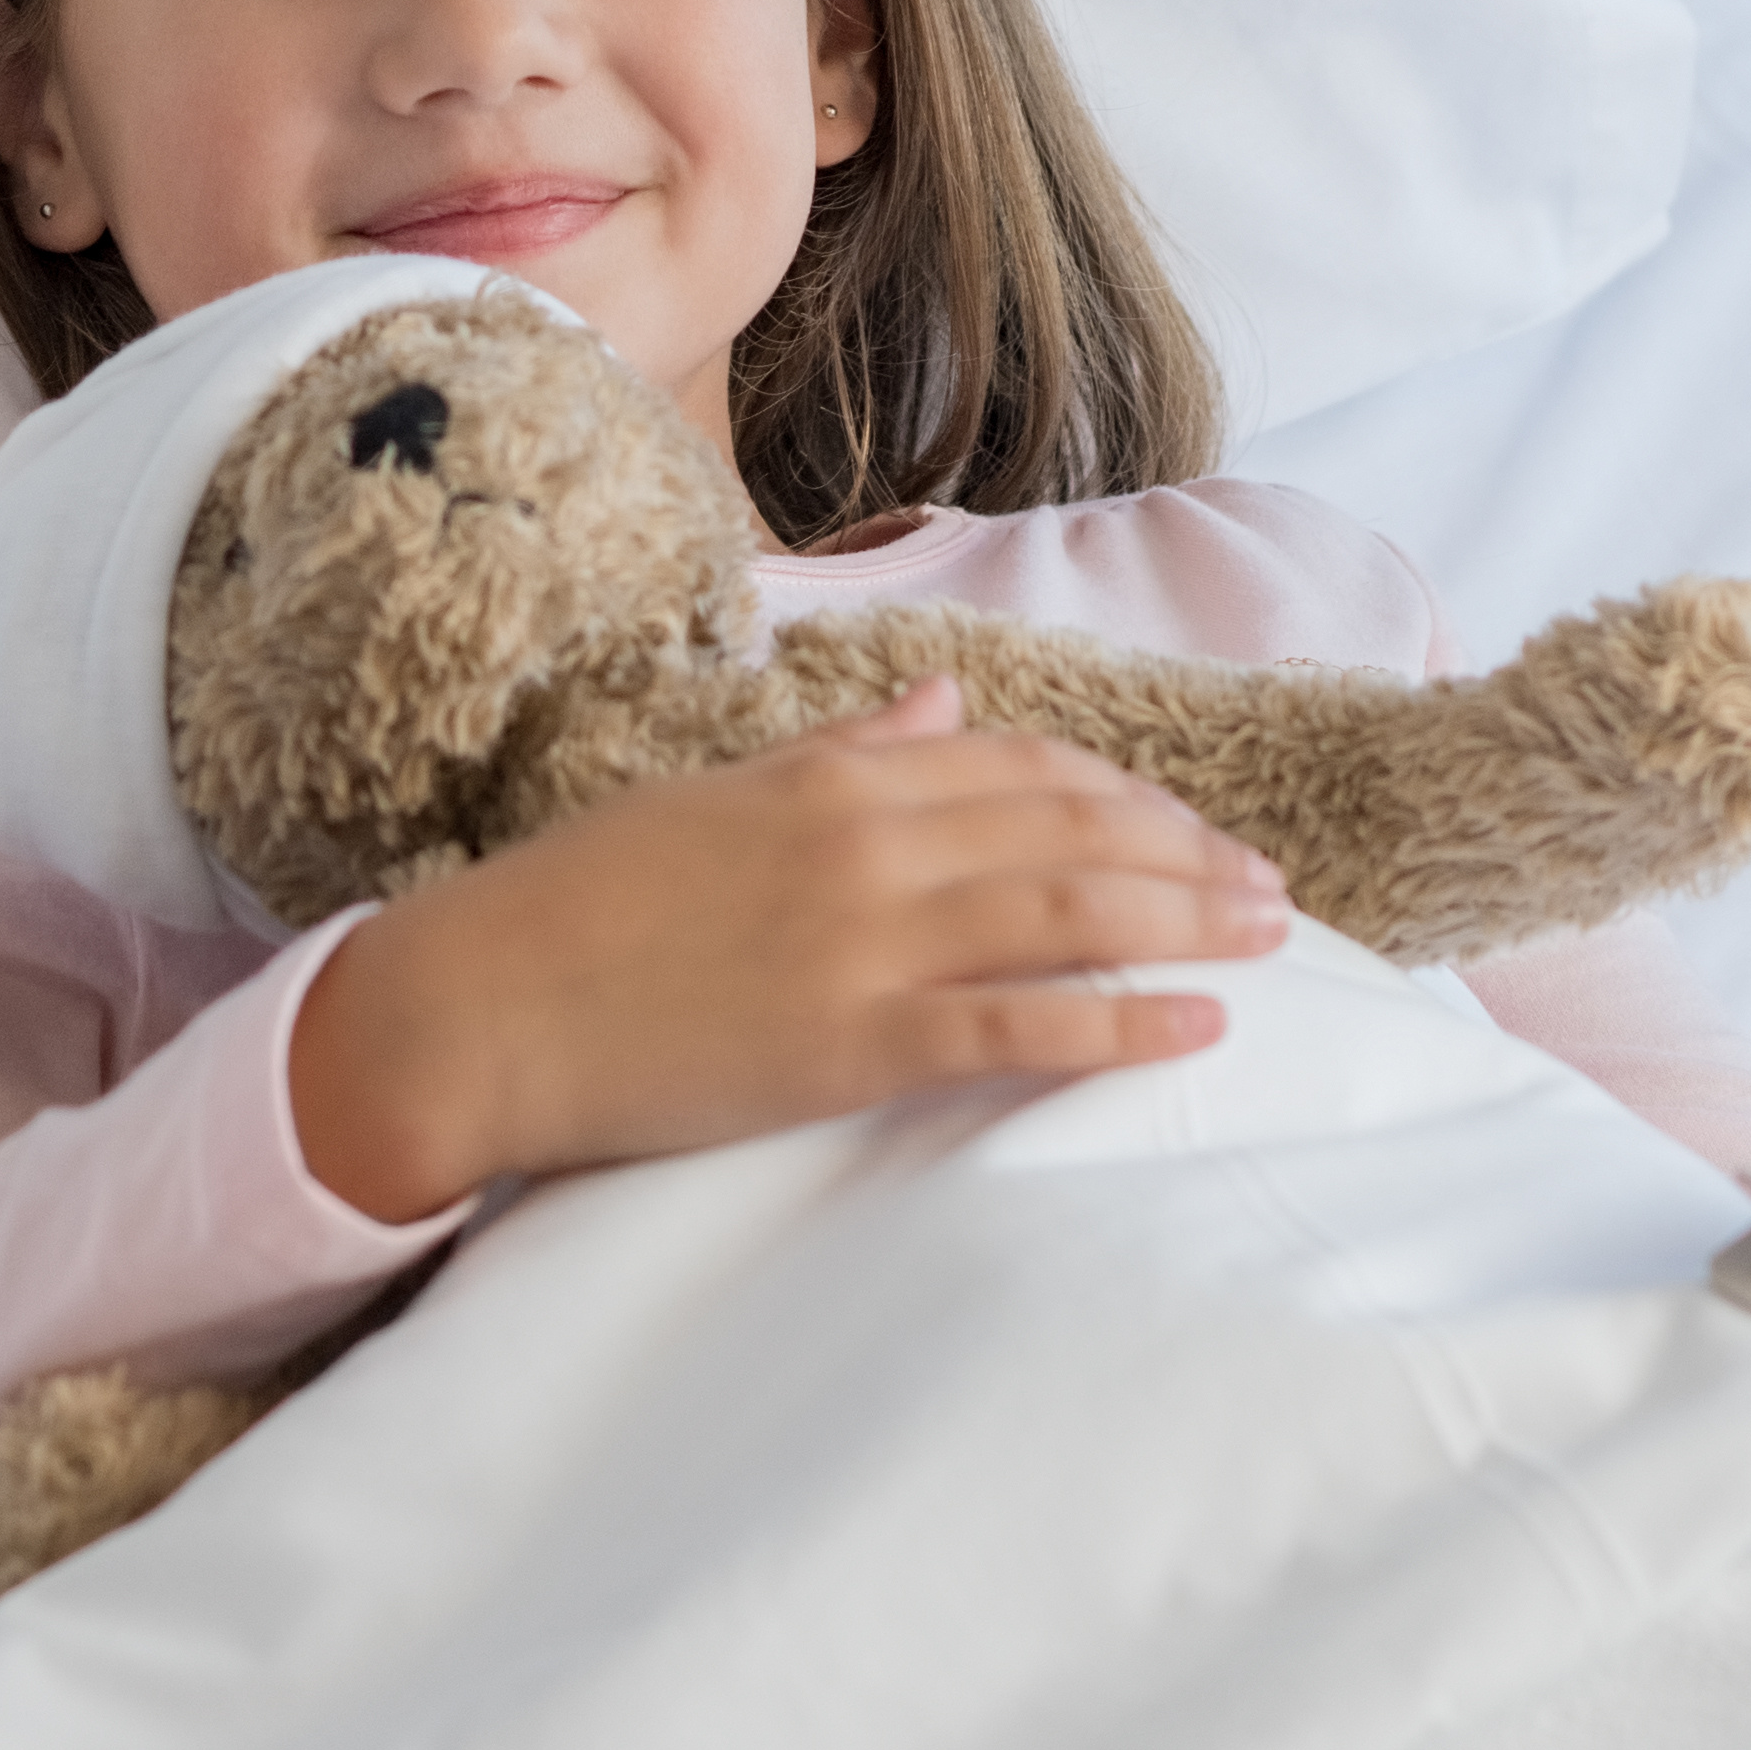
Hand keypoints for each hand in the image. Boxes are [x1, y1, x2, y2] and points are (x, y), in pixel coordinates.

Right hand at [282, 681, 1289, 1221]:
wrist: (477, 1005)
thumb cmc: (582, 907)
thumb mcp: (720, 797)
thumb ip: (845, 754)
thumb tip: (942, 704)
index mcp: (834, 776)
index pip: (1024, 766)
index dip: (1125, 796)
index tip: (1189, 828)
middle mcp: (867, 842)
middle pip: (1073, 831)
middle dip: (1188, 854)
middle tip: (1273, 889)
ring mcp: (864, 942)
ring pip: (1071, 914)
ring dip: (1188, 921)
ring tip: (1267, 939)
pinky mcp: (851, 1044)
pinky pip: (1019, 1027)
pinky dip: (1123, 1022)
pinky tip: (1198, 1025)